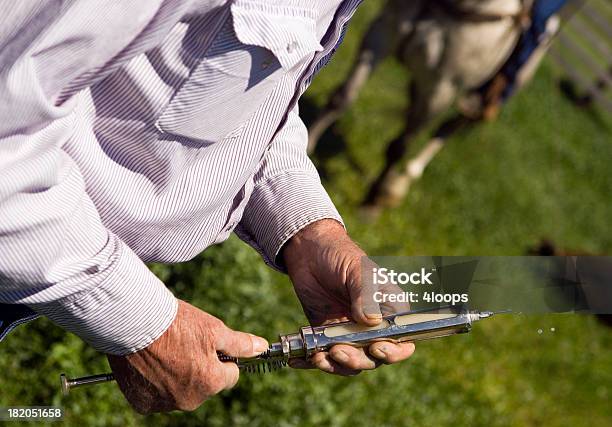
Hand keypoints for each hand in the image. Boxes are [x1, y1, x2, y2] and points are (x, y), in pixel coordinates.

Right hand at [107, 300, 267, 413]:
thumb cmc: (176, 323)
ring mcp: (164, 404)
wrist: (133, 323)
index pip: (229, 375)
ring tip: (165, 350)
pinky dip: (155, 382)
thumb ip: (240, 344)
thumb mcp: (214, 329)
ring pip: (180, 390)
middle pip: (205, 385)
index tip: (208, 344)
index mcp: (211, 383)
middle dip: (199, 367)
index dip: (222, 358)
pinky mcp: (142, 403)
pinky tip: (150, 362)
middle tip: (184, 344)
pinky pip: (156, 395)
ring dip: (177, 375)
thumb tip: (261, 347)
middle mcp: (189, 400)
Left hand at [282, 219, 414, 375]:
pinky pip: (326, 357)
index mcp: (389, 310)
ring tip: (319, 356)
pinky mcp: (327, 335)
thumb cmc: (340, 255)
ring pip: (351, 363)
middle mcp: (372, 326)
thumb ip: (365, 294)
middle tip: (338, 350)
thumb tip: (371, 320)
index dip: (394, 351)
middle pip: (374, 357)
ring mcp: (350, 333)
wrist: (309, 252)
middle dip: (358, 360)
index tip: (377, 348)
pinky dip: (315, 362)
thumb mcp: (357, 270)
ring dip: (337, 365)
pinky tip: (302, 360)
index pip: (402, 339)